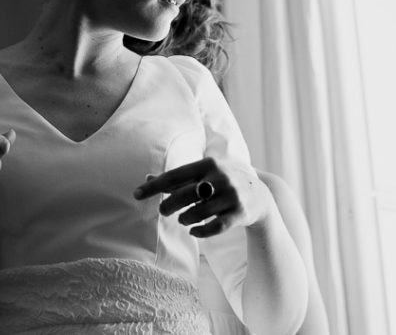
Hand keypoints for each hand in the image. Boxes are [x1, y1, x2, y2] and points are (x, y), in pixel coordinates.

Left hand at [133, 157, 271, 237]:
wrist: (260, 194)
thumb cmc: (222, 182)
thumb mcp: (203, 174)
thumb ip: (177, 178)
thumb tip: (147, 178)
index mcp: (208, 164)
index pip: (175, 175)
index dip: (154, 186)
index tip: (136, 195)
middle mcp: (220, 178)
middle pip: (186, 194)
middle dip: (169, 205)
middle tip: (163, 211)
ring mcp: (231, 196)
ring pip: (199, 212)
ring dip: (185, 218)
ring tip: (183, 219)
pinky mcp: (239, 213)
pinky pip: (216, 227)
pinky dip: (201, 231)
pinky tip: (194, 231)